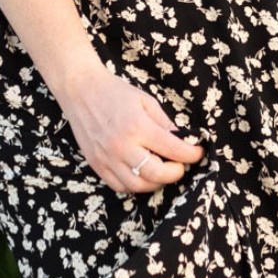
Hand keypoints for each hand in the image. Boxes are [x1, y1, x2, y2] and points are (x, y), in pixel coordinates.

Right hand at [58, 62, 204, 193]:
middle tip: (180, 164)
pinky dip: (135, 185)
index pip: (173, 149)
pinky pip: (120, 187)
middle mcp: (122, 146)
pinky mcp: (97, 165)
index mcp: (137, 127)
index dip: (191, 154)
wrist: (80, 90)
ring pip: (139, 186)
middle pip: (157, 174)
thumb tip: (184, 141)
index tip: (198, 153)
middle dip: (176, 173)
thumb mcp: (146, 100)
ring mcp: (107, 158)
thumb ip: (165, 123)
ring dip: (156, 182)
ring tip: (162, 170)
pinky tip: (142, 173)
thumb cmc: (115, 92)